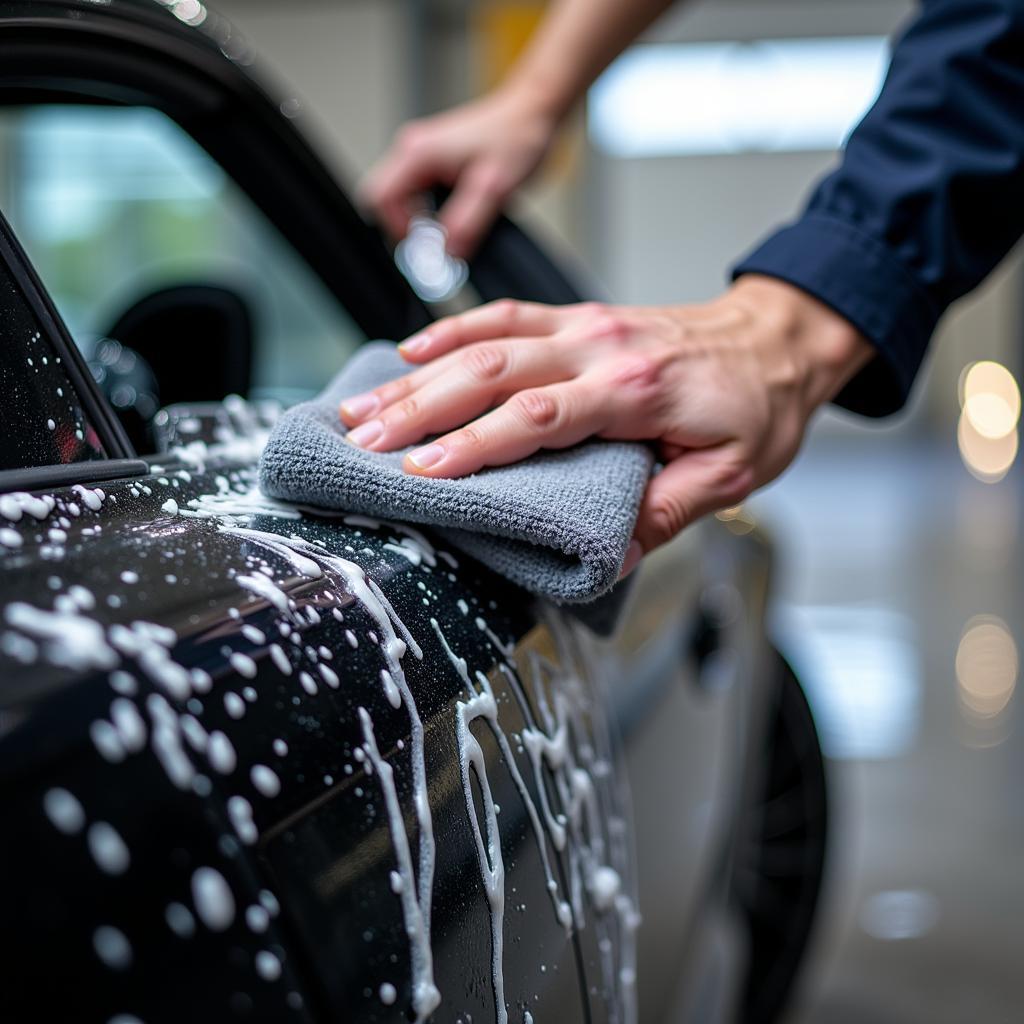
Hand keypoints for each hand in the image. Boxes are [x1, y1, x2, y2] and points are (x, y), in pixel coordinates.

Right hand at [339, 277, 872, 557]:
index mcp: (634, 391)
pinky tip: (410, 352)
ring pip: (485, 341)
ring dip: (418, 375)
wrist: (779, 338)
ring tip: (364, 408)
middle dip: (420, 409)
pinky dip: (452, 330)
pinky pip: (504, 313)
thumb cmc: (756, 407)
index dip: (474, 444)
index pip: (536, 417)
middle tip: (365, 443)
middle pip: (491, 371)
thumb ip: (663, 514)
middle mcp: (599, 348)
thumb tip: (607, 559)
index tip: (422, 472)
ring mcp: (584, 325)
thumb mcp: (730, 475)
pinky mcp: (577, 317)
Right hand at [361, 87, 557, 258]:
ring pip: (399, 197)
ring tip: (447, 231)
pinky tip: (452, 217)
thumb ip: (468, 224)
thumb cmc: (517, 137)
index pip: (382, 199)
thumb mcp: (493, 190)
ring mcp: (422, 151)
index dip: (399, 230)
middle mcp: (414, 149)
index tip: (425, 248)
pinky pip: (415, 191)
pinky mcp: (434, 157)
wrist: (534, 112)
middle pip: (384, 199)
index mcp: (419, 153)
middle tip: (434, 245)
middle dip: (405, 227)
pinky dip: (428, 211)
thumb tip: (448, 254)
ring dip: (419, 220)